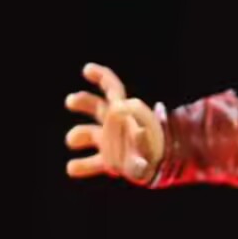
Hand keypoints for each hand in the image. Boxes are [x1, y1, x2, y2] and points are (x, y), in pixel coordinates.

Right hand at [64, 63, 165, 183]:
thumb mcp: (153, 141)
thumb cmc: (159, 149)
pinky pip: (94, 162)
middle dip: (83, 102)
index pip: (112, 89)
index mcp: (127, 110)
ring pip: (90, 133)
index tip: (87, 70)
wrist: (167, 165)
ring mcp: (111, 142)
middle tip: (70, 102)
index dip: (101, 77)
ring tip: (72, 141)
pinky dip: (83, 165)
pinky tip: (72, 168)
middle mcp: (116, 123)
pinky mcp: (110, 162)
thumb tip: (139, 132)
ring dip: (78, 135)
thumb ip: (145, 138)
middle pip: (96, 107)